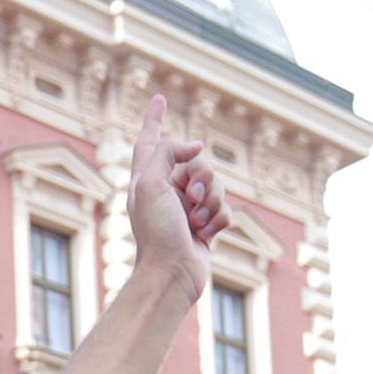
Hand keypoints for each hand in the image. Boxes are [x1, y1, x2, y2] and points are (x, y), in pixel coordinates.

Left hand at [126, 95, 229, 300]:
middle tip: (191, 200)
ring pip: (216, 185)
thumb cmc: (156, 232)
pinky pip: (225, 209)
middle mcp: (166, 191)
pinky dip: (219, 220)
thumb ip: (167, 153)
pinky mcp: (205, 226)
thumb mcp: (151, 183)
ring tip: (196, 223)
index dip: (154, 120)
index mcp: (147, 179)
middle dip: (202, 178)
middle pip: (198, 163)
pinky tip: (205, 236)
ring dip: (211, 203)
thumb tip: (196, 147)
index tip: (159, 99)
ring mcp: (187, 209)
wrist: (171, 274)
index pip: (150, 142)